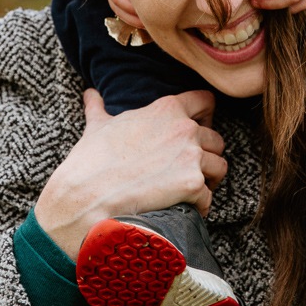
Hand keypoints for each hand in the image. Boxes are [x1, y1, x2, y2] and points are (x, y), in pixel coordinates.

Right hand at [34, 89, 227, 260]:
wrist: (85, 196)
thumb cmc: (90, 161)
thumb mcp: (97, 126)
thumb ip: (99, 107)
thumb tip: (90, 94)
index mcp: (166, 109)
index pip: (206, 102)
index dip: (204, 117)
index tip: (196, 132)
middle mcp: (185, 129)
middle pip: (217, 140)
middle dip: (206, 155)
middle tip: (189, 170)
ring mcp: (191, 157)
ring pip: (220, 168)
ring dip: (208, 181)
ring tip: (190, 191)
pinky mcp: (193, 185)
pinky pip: (209, 197)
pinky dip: (199, 206)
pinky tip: (183, 210)